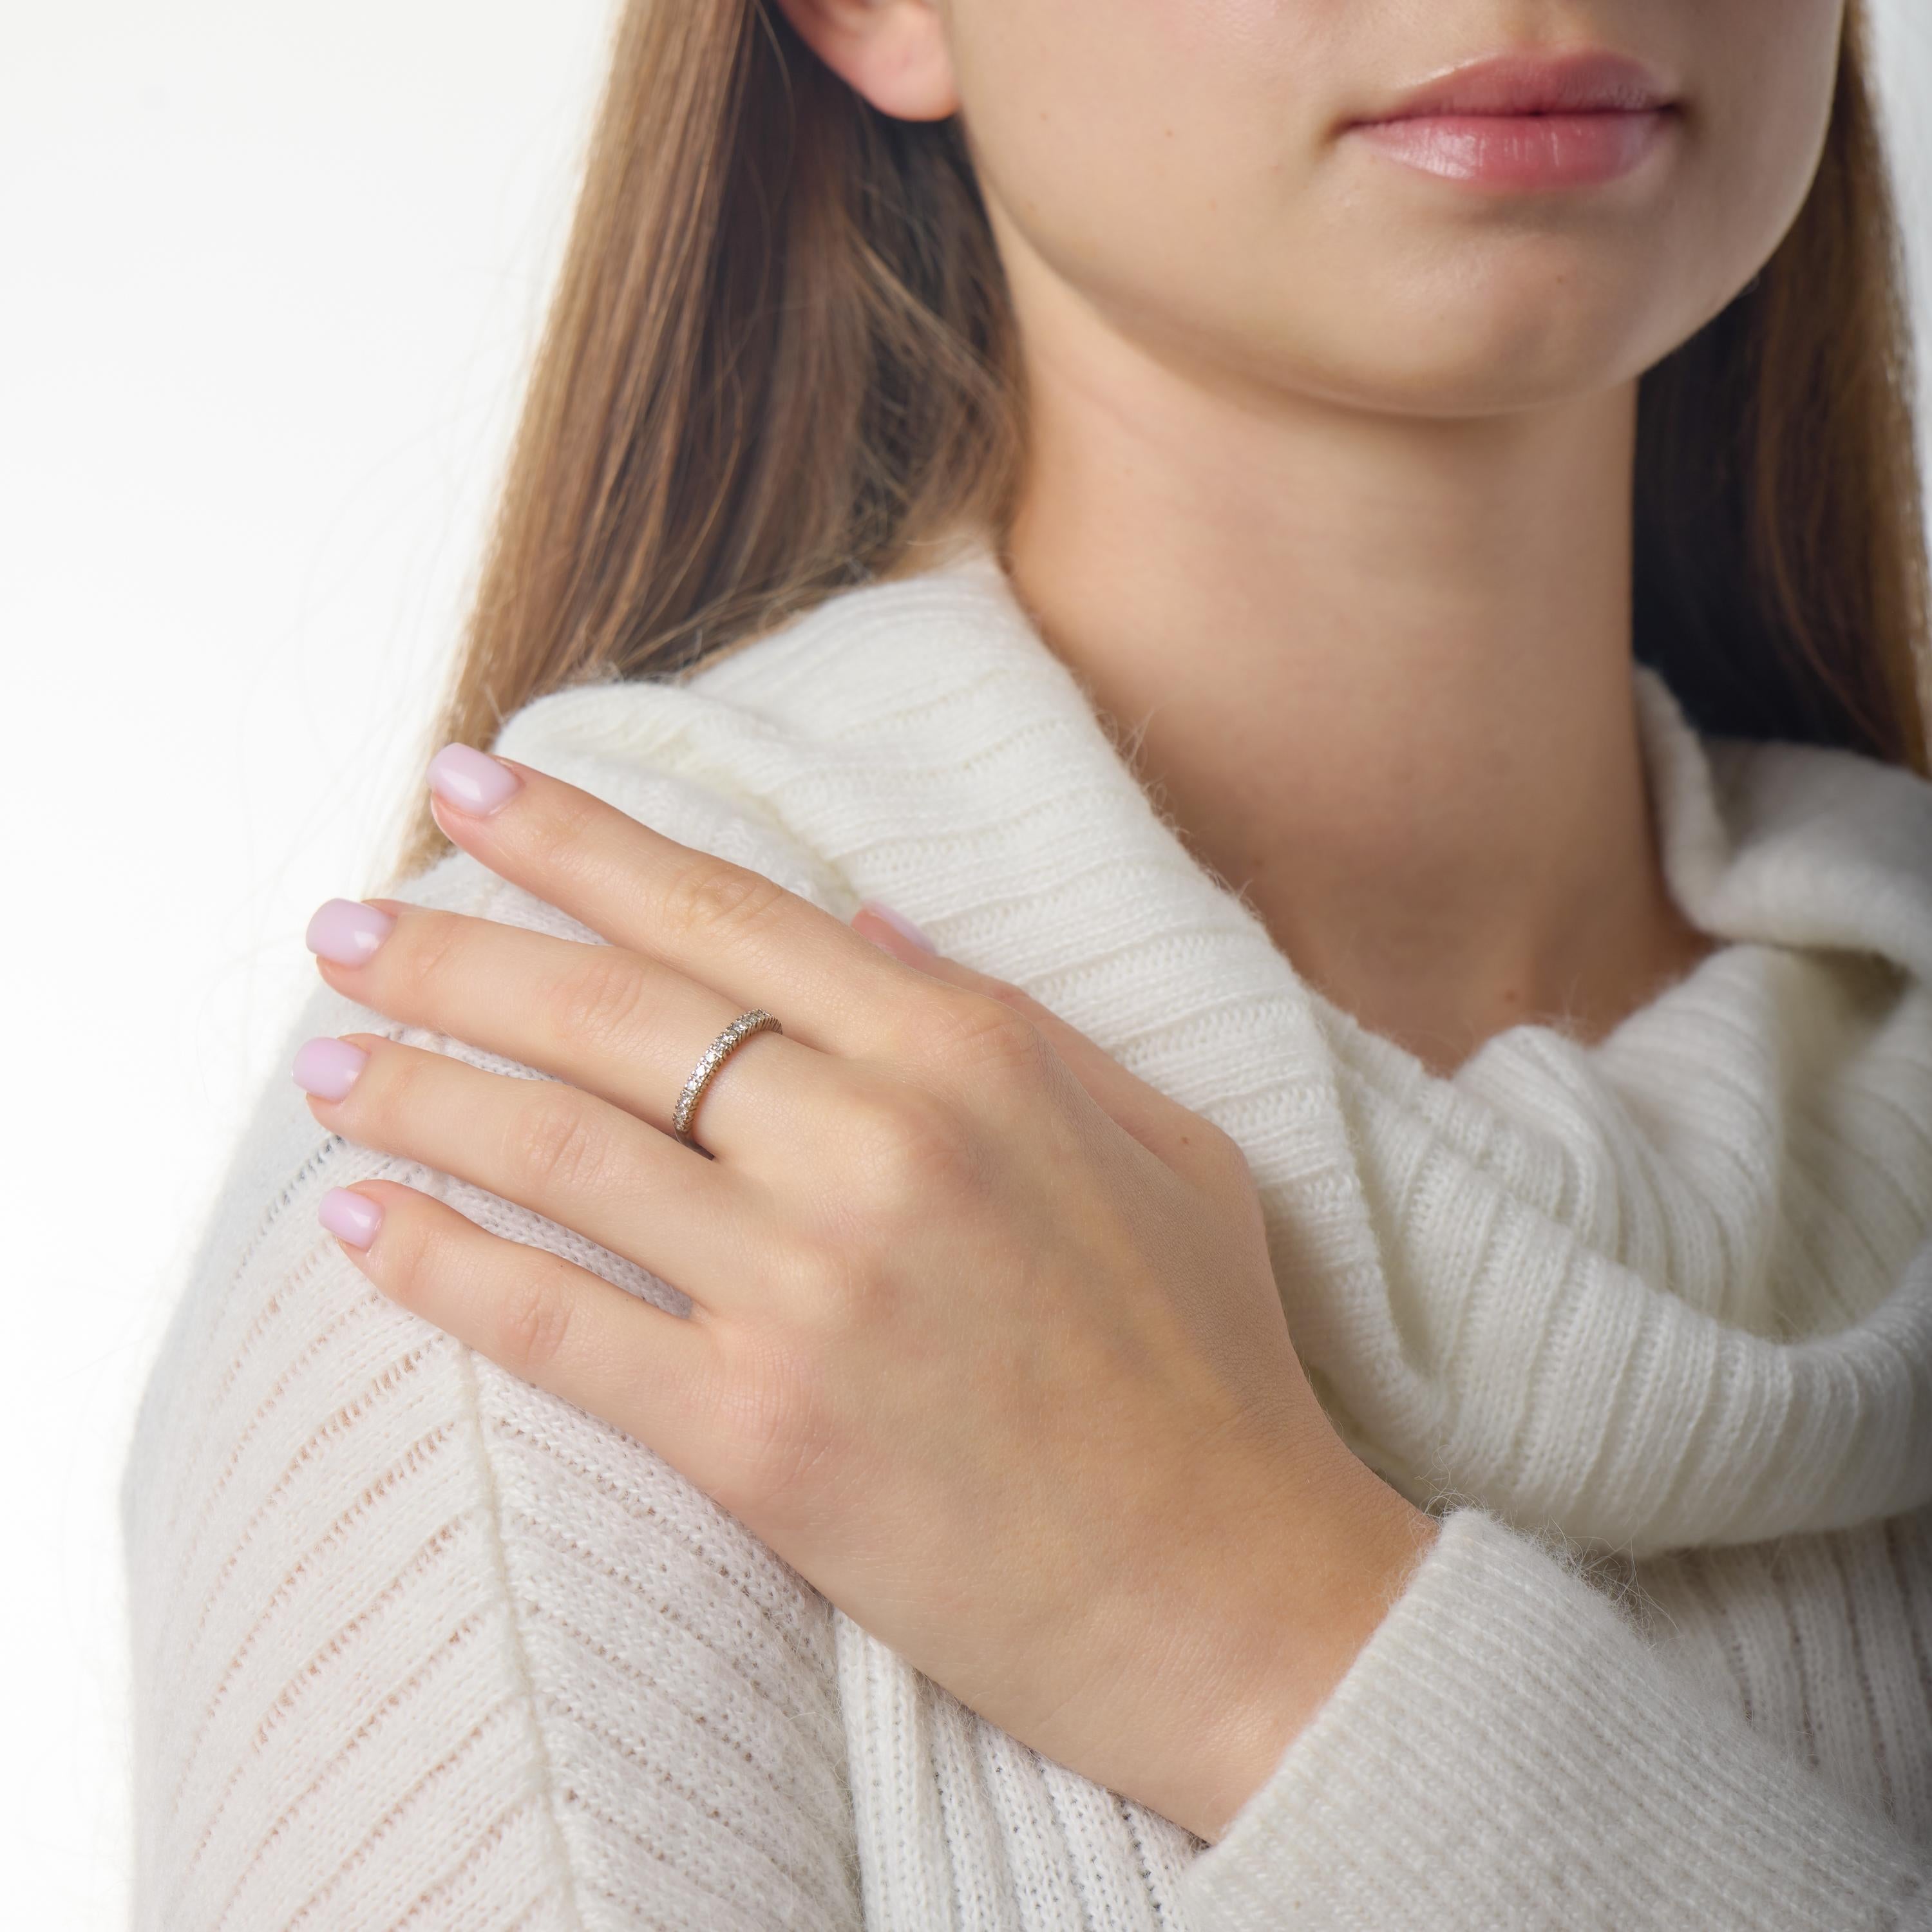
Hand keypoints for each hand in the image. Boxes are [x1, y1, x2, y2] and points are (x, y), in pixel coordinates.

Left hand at [294, 744, 1439, 1843]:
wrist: (1232, 1591)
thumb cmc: (1202, 1358)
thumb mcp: (1153, 1138)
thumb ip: (1002, 1015)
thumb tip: (864, 919)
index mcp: (971, 1053)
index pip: (721, 908)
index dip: (575, 840)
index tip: (466, 786)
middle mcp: (879, 1143)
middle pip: (612, 1010)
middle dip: (452, 953)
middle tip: (339, 928)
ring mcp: (813, 1288)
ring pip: (558, 1149)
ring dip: (415, 1094)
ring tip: (322, 1063)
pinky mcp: (758, 1435)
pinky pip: (556, 1327)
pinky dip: (439, 1267)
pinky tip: (356, 1223)